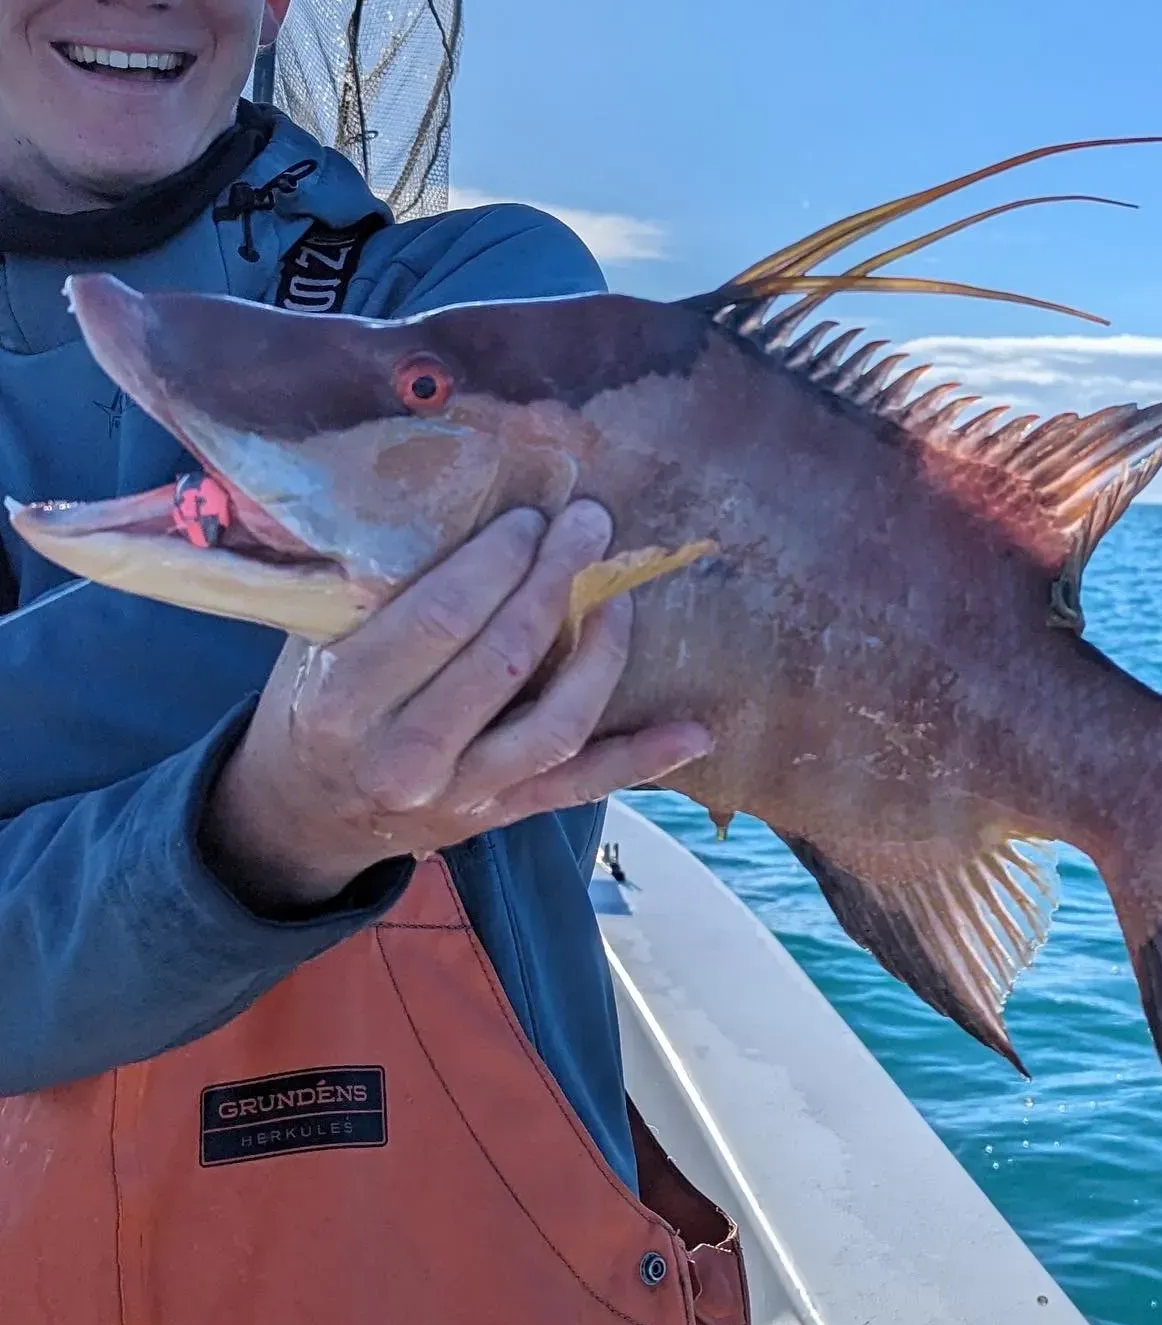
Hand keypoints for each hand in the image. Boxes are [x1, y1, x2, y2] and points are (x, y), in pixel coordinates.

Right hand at [200, 501, 710, 911]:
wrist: (304, 819)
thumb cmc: (311, 705)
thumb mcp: (315, 647)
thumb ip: (377, 596)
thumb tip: (460, 506)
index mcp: (345, 703)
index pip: (438, 621)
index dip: (495, 563)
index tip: (529, 518)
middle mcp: (406, 757)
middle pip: (504, 661)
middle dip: (554, 582)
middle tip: (588, 524)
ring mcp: (460, 795)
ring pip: (556, 724)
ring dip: (602, 654)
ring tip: (622, 598)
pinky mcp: (501, 816)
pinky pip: (582, 787)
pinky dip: (642, 759)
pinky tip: (694, 730)